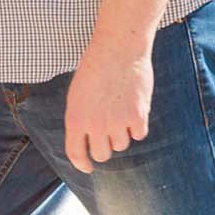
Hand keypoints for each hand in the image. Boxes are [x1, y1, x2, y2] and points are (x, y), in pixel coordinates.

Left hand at [63, 39, 151, 173]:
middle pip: (102, 154)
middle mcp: (95, 124)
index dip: (82, 164)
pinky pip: (139, 134)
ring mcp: (117, 122)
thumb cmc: (96, 68)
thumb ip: (81, 120)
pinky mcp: (137, 116)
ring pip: (122, 144)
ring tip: (120, 108)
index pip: (76, 154)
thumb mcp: (77, 94)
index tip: (88, 167)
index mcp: (75, 119)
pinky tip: (133, 106)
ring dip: (122, 132)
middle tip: (108, 130)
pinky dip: (138, 124)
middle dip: (105, 146)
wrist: (118, 48)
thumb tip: (87, 143)